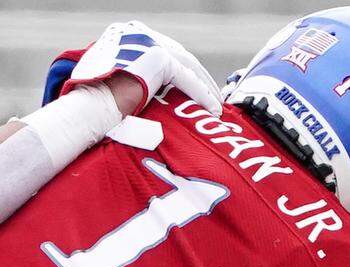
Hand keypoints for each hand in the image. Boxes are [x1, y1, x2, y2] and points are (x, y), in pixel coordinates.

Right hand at [65, 21, 221, 114]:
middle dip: (200, 77)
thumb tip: (148, 84)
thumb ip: (132, 70)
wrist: (89, 105)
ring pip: (187, 66)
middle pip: (179, 55)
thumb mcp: (113, 75)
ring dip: (205, 88)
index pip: (164, 49)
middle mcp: (137, 32)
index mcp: (125, 33)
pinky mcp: (158, 57)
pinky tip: (213, 108)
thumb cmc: (95, 99)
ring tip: (217, 106)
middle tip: (213, 96)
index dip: (183, 69)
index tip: (196, 84)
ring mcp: (148, 42)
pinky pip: (187, 79)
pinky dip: (202, 95)